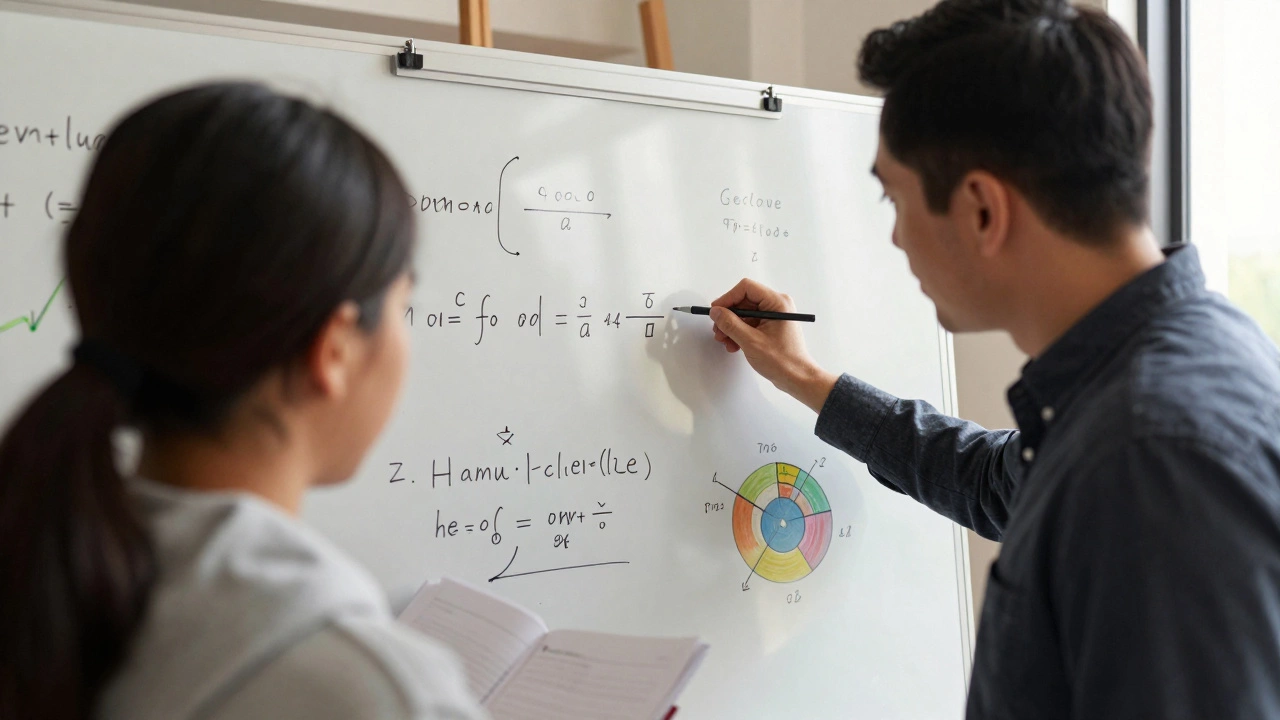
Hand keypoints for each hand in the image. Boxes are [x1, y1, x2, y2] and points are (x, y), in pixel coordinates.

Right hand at [709, 278, 838, 412]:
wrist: (797, 378)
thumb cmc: (782, 361)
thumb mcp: (751, 341)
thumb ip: (730, 324)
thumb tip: (716, 312)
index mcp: (777, 303)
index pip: (746, 288)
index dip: (728, 298)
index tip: (716, 311)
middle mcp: (777, 306)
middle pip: (744, 301)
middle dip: (728, 316)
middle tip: (718, 330)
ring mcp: (774, 316)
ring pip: (745, 314)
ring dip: (732, 327)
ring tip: (725, 341)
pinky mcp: (771, 327)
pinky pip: (750, 323)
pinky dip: (739, 333)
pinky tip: (734, 345)